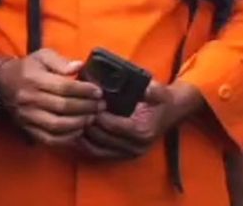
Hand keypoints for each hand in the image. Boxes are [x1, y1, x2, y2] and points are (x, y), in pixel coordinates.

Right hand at [0, 49, 103, 146]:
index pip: (64, 87)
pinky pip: (49, 139)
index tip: (98, 91)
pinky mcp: (28, 129)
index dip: (84, 90)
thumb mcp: (42, 56)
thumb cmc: (28, 68)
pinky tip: (78, 130)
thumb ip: (61, 61)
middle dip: (86, 107)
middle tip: (100, 106)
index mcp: (34, 79)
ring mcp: (28, 116)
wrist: (3, 83)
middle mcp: (30, 99)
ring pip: (57, 125)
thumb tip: (79, 67)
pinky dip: (66, 138)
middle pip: (63, 107)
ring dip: (79, 123)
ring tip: (92, 117)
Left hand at [79, 80, 201, 159]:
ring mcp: (128, 154)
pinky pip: (99, 154)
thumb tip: (145, 88)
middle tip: (75, 110)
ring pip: (97, 149)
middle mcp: (135, 147)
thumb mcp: (159, 91)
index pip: (113, 125)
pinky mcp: (122, 156)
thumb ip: (151, 90)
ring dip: (83, 137)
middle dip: (87, 124)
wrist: (171, 112)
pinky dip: (85, 145)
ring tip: (71, 121)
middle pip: (102, 138)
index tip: (88, 102)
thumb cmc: (161, 100)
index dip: (98, 115)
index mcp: (142, 132)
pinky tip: (76, 133)